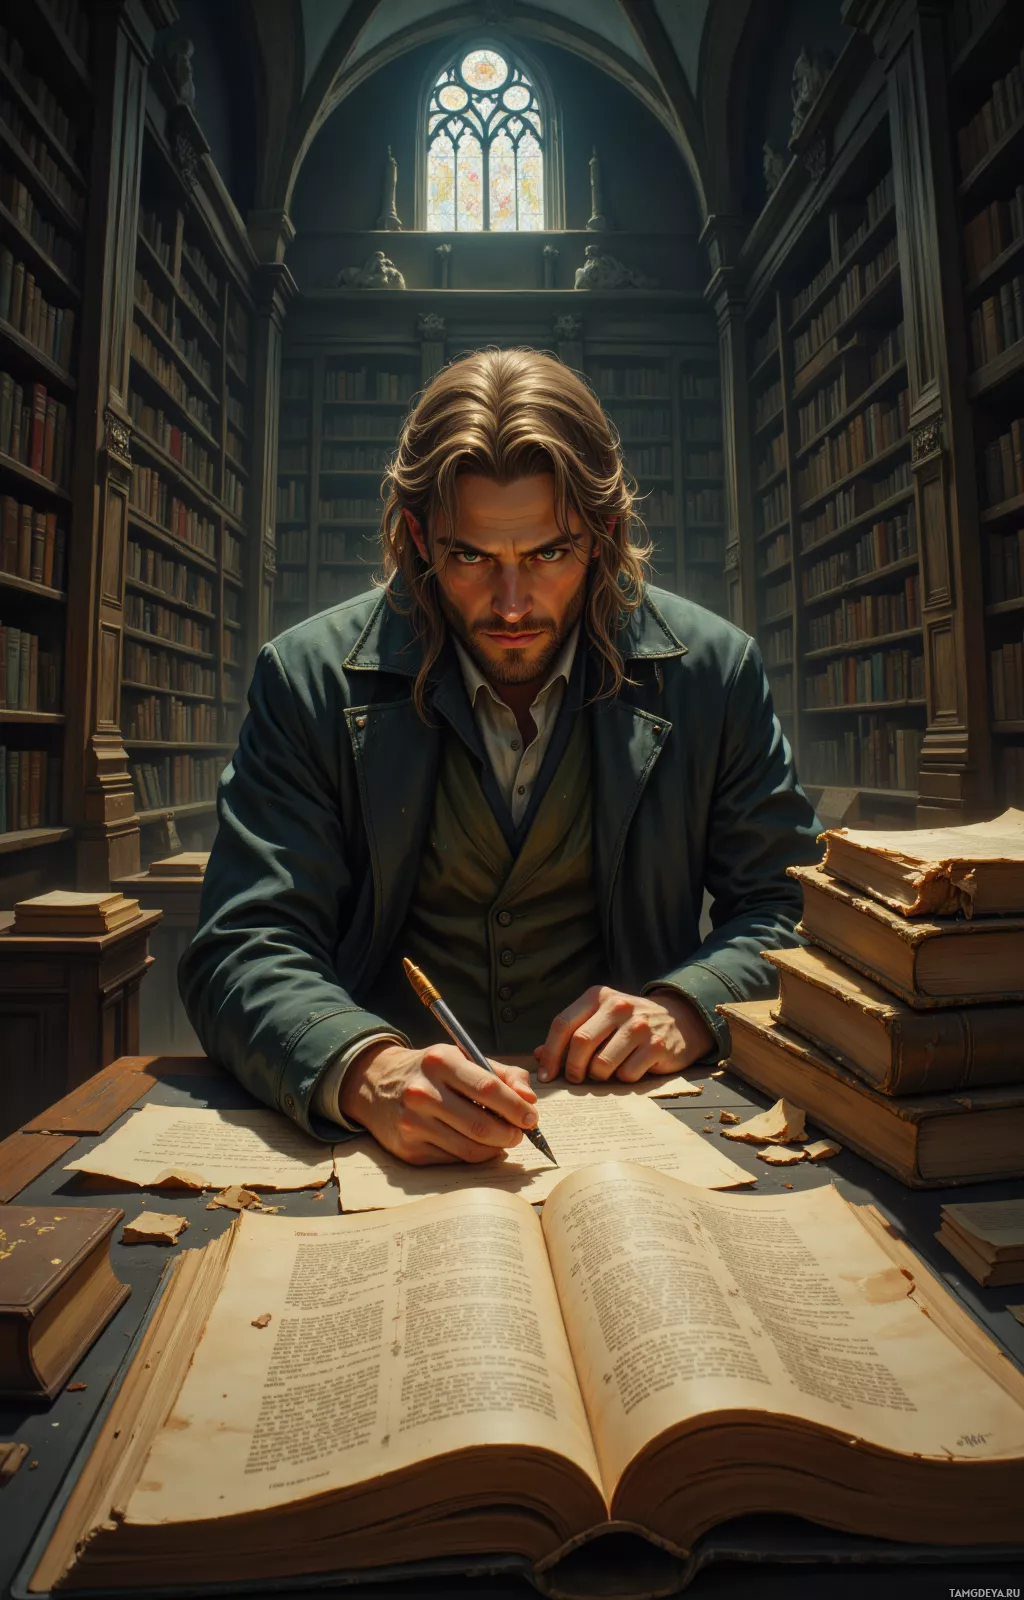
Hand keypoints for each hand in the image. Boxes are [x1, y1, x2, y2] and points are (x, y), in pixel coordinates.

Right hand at [338, 1040, 538, 1165]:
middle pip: (480, 1125)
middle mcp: (422, 1092)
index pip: (488, 1088)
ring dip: (496, 1149)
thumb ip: (502, 1074)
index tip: (531, 1117)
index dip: (516, 1106)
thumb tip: (530, 1099)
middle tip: (519, 1133)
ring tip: (502, 1140)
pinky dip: (474, 1156)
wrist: (375, 1084)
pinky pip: (454, 1160)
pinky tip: (478, 1146)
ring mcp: (413, 1123)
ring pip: (470, 1148)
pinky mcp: (409, 1149)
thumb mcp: (462, 1058)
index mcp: (440, 1061)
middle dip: (510, 1134)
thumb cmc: (430, 1071)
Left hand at [533, 986, 715, 1083]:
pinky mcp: (658, 1045)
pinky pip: (627, 1074)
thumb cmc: (629, 1023)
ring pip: (602, 1063)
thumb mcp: (599, 1019)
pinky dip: (623, 1079)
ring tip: (605, 1072)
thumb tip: (538, 1056)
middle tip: (575, 1080)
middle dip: (572, 1068)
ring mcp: (640, 1025)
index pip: (562, 1024)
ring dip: (598, 1076)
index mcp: (598, 997)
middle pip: (580, 1043)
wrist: (679, 1019)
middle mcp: (618, 1006)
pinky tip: (629, 1069)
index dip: (550, 1053)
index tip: (546, 1075)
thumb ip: (570, 1034)